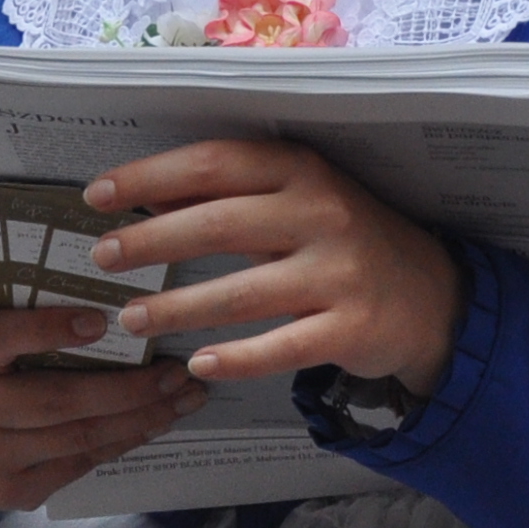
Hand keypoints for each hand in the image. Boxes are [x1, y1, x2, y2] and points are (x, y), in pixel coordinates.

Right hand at [0, 306, 205, 527]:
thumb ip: (23, 305)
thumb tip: (109, 279)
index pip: (1, 337)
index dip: (50, 329)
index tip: (103, 320)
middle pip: (58, 399)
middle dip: (128, 386)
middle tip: (176, 369)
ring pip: (78, 437)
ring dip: (140, 418)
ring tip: (183, 397)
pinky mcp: (8, 492)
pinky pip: (78, 464)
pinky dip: (122, 442)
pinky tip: (154, 422)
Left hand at [84, 138, 464, 391]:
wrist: (430, 296)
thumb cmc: (344, 242)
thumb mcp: (297, 201)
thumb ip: (232, 197)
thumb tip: (147, 199)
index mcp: (301, 170)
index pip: (214, 163)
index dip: (151, 177)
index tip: (97, 196)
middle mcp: (321, 213)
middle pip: (220, 223)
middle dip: (152, 241)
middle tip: (100, 257)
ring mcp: (338, 272)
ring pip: (242, 291)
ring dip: (179, 307)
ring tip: (130, 317)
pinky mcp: (350, 327)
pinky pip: (281, 347)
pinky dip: (236, 358)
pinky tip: (198, 364)